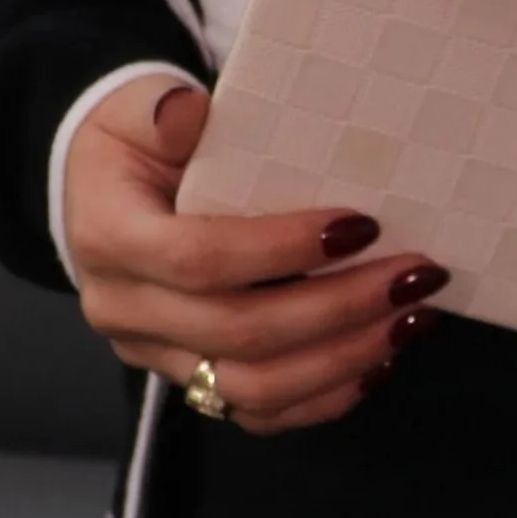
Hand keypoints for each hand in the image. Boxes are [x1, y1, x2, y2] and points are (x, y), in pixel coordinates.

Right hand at [61, 71, 445, 431]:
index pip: (199, 259)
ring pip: (252, 389)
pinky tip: (377, 361)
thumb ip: (161, 108)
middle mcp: (125, 311)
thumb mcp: (135, 105)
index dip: (282, 249)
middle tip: (416, 275)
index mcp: (110, 238)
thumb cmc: (132, 139)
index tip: (362, 226)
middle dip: (338, 309)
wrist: (100, 188)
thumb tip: (187, 112)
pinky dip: (322, 397)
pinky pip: (256, 413)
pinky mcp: (187, 380)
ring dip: (342, 359)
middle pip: (239, 334)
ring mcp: (155, 356)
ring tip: (412, 320)